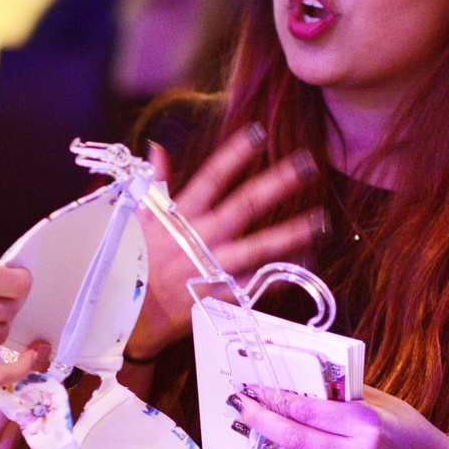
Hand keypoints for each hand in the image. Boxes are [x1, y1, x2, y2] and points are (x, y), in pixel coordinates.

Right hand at [126, 128, 323, 359]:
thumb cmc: (131, 263)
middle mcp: (200, 238)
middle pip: (245, 205)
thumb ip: (154, 183)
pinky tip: (305, 264)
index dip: (235, 154)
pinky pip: (257, 284)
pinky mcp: (220, 295)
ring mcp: (212, 267)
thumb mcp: (138, 219)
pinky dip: (281, 275)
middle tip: (306, 164)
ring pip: (258, 247)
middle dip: (277, 184)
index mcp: (180, 217)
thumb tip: (157, 148)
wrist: (129, 315)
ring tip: (320, 220)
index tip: (259, 133)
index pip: (212, 177)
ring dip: (291, 233)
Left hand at [233, 383, 448, 448]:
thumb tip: (296, 380)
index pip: (308, 411)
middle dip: (261, 421)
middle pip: (295, 438)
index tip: (256, 391)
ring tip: (259, 425)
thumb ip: (339, 393)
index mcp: (367, 424)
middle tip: (241, 406)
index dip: (276, 400)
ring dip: (273, 442)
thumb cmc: (401, 427)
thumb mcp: (376, 401)